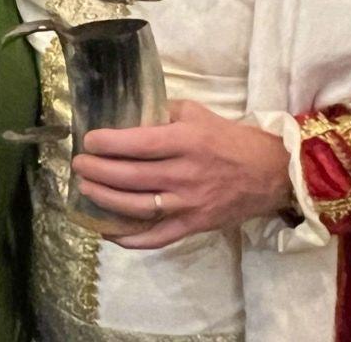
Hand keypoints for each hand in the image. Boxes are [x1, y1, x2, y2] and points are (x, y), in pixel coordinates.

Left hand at [72, 100, 293, 249]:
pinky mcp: (194, 225)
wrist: (272, 173)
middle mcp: (185, 174)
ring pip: (137, 206)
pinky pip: (157, 237)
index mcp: (187, 141)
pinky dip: (130, 238)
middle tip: (78, 165)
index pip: (138, 144)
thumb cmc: (231, 139)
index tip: (89, 140)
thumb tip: (129, 116)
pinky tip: (108, 232)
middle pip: (131, 176)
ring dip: (105, 199)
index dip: (108, 144)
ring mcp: (189, 204)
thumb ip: (163, 113)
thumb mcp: (198, 114)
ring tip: (85, 189)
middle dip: (97, 170)